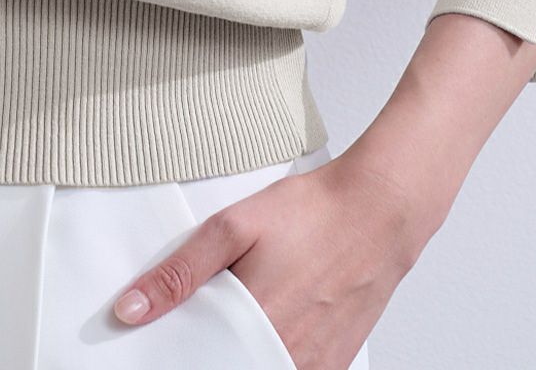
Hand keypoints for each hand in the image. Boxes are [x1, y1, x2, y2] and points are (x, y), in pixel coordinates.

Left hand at [112, 150, 422, 369]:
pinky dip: (275, 359)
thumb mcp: (236, 226)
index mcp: (254, 325)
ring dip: (243, 358)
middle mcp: (286, 355)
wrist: (379, 208)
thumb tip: (130, 309)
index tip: (161, 347)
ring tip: (243, 322)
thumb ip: (181, 271)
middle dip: (211, 354)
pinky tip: (274, 331)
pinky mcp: (336, 362)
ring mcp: (315, 364)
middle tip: (210, 324)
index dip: (178, 357)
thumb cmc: (315, 212)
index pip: (197, 366)